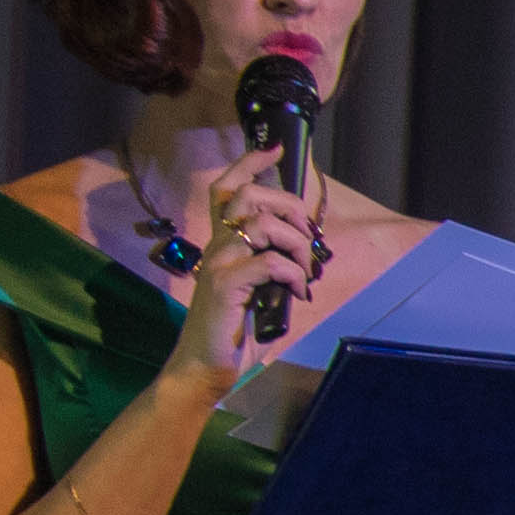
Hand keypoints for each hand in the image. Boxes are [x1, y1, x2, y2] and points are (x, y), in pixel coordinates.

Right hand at [149, 164, 327, 385]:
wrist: (207, 365)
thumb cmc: (235, 328)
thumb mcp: (259, 287)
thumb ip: (271, 262)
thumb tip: (303, 247)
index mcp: (223, 243)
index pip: (227, 188)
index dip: (250, 163)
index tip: (276, 150)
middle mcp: (216, 245)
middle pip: (250, 196)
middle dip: (290, 208)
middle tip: (307, 240)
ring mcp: (219, 263)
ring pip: (263, 224)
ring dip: (296, 245)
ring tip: (304, 274)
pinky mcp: (225, 285)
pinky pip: (268, 262)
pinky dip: (292, 274)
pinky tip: (296, 293)